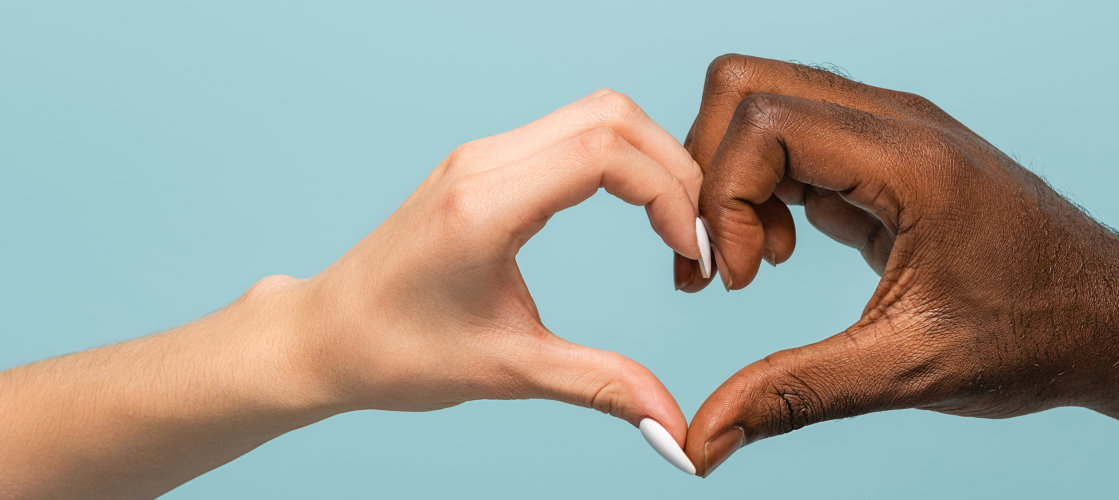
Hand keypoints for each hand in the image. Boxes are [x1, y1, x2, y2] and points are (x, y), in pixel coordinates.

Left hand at [282, 89, 702, 441]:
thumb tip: (674, 430)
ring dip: (651, 161)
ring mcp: (482, 156)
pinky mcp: (485, 163)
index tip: (689, 256)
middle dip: (675, 170)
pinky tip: (638, 213)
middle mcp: (483, 163)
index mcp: (485, 206)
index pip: (605, 152)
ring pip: (597, 113)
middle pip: (613, 115)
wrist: (324, 336)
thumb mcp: (509, 372)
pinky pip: (573, 131)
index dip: (668, 195)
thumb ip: (601, 387)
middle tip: (695, 241)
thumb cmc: (397, 353)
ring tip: (674, 229)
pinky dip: (622, 160)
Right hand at [676, 55, 1118, 474]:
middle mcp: (897, 122)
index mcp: (910, 160)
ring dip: (732, 179)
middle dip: (708, 173)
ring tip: (752, 264)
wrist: (1112, 318)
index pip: (764, 120)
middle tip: (720, 262)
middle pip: (748, 85)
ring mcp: (892, 129)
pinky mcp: (886, 154)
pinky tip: (780, 252)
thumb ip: (796, 396)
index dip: (722, 198)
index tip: (734, 280)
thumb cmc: (1035, 336)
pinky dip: (762, 187)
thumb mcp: (909, 372)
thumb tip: (702, 443)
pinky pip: (793, 137)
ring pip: (764, 102)